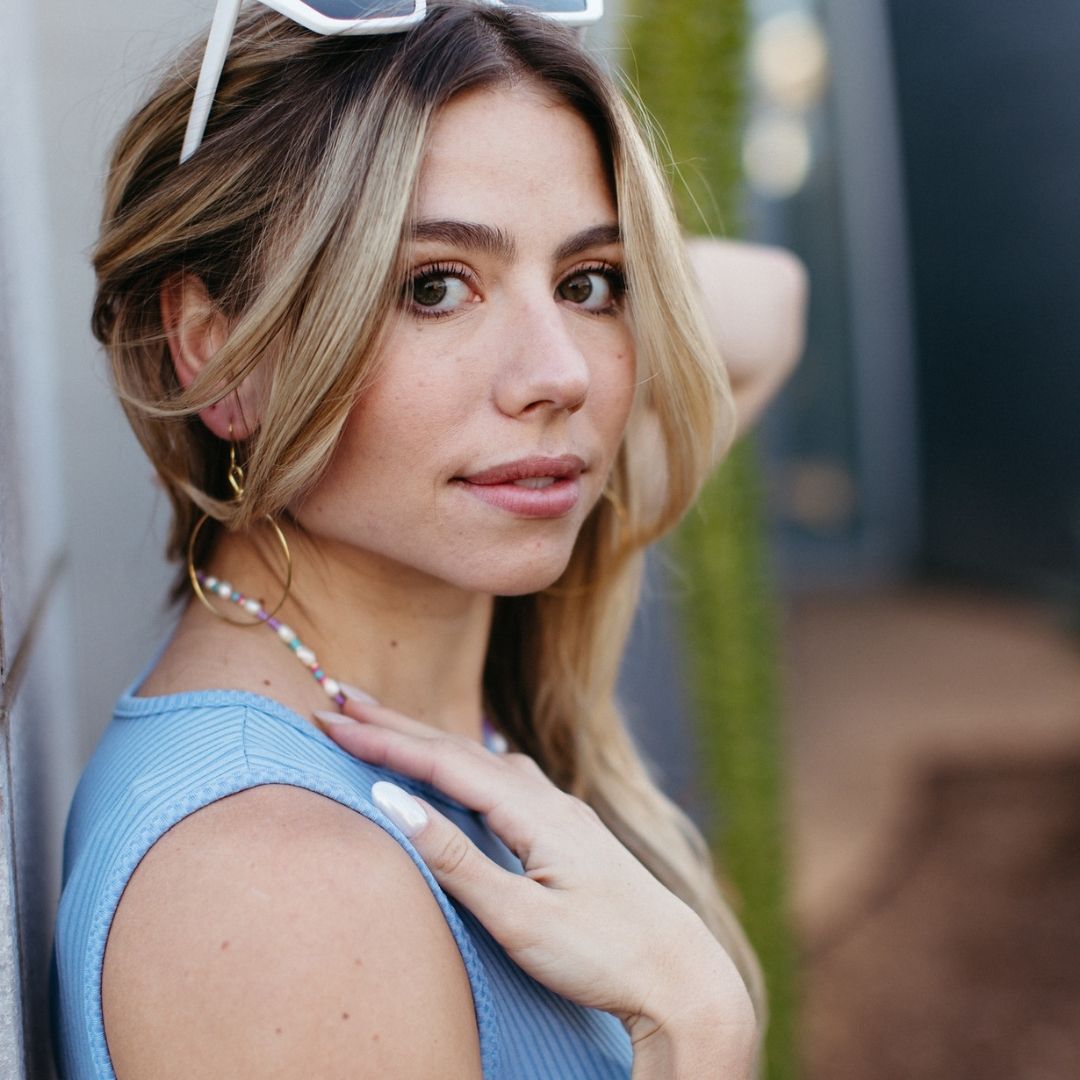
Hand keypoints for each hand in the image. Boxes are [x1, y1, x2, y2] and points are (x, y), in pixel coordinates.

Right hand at [316, 697, 755, 1074]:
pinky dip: (464, 765)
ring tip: (386, 727)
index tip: (331, 719)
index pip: (442, 763)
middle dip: (397, 725)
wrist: (682, 975)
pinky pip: (504, 780)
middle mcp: (548, 798)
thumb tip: (393, 802)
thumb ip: (456, 857)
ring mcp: (562, 812)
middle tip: (341, 699)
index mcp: (534, 811)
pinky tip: (461, 770)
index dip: (383, 740)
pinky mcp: (568, 831)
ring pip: (482, 761)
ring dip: (429, 742)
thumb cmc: (602, 953)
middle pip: (459, 750)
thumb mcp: (519, 917)